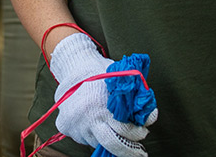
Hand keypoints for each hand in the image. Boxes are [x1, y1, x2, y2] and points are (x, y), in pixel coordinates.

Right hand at [50, 33, 155, 156]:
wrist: (73, 67)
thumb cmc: (100, 73)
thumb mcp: (120, 81)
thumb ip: (135, 99)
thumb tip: (149, 118)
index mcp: (101, 106)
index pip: (125, 131)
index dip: (137, 133)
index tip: (142, 131)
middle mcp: (87, 118)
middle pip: (112, 145)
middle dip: (127, 148)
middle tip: (136, 148)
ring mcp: (75, 125)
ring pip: (97, 141)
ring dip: (106, 136)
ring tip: (107, 122)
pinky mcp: (65, 127)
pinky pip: (83, 137)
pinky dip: (91, 132)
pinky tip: (93, 120)